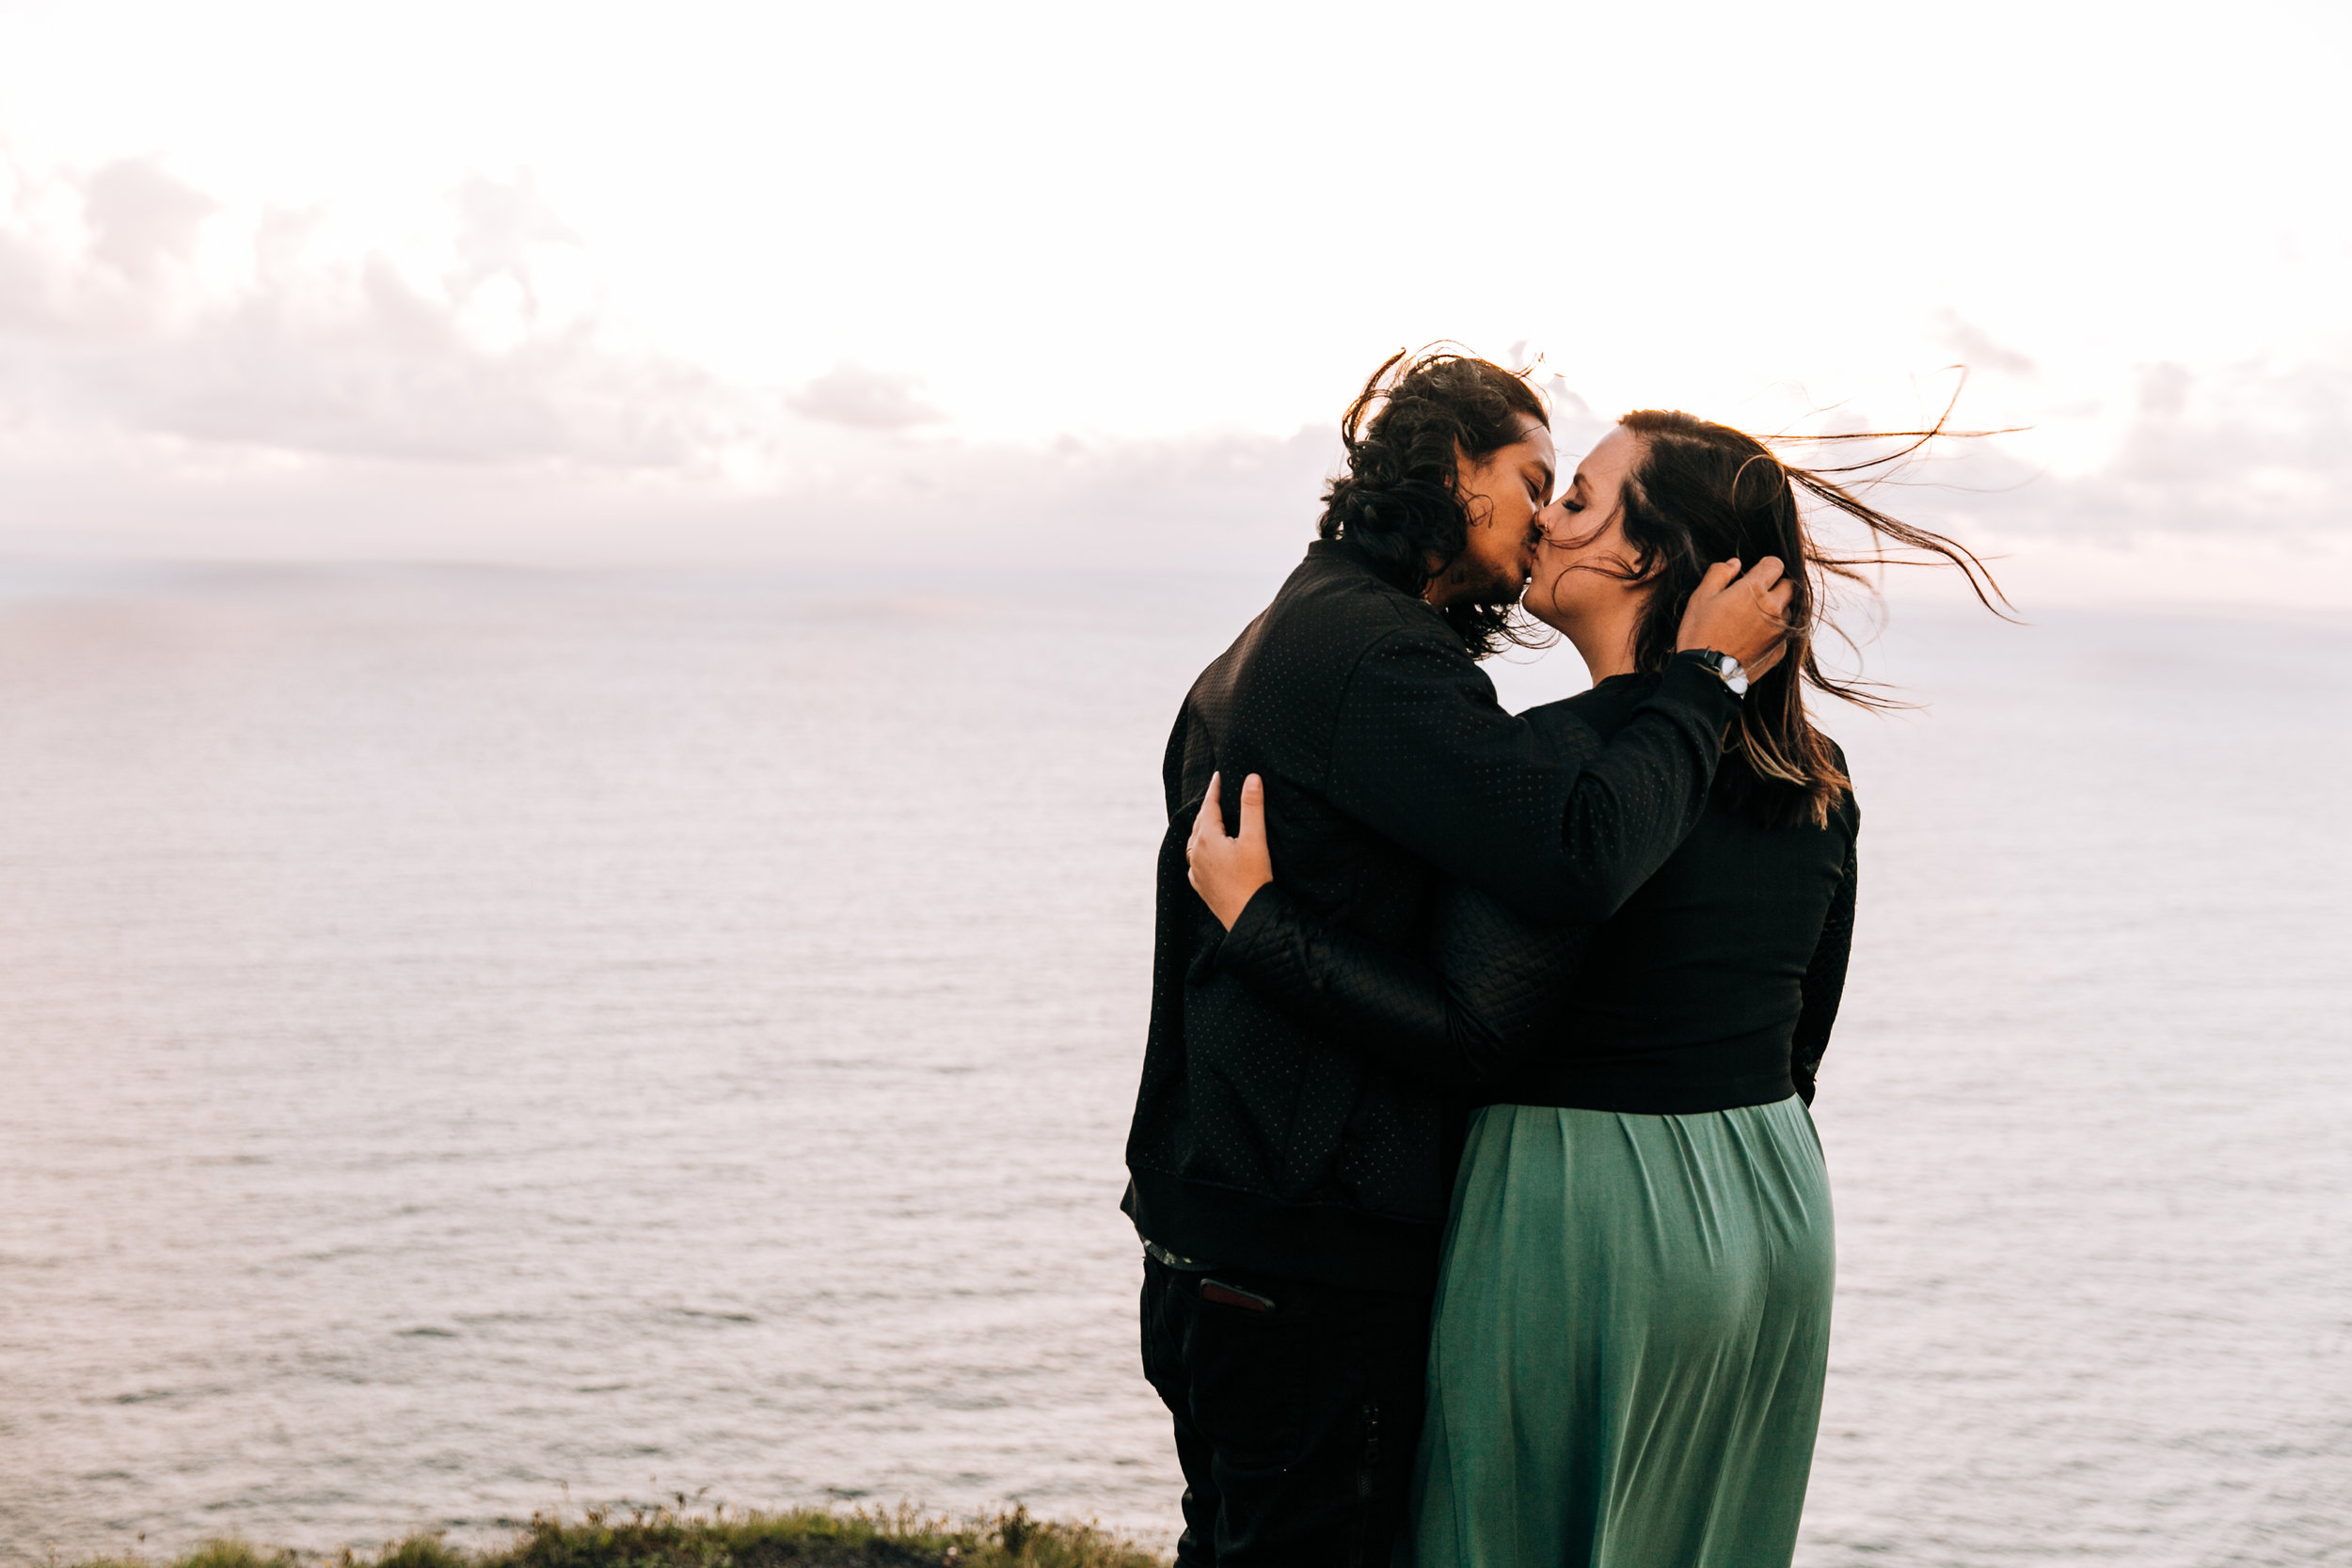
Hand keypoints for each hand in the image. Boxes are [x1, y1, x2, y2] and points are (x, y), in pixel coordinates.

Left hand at [1185, 772, 1272, 930]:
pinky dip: (1200, 850)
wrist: (1248, 917)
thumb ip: (1252, 807)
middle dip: (1208, 807)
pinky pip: (1196, 861)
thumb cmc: (1253, 878)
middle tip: (1215, 793)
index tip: (1218, 775)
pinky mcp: (1201, 886)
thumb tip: (1251, 778)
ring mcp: (1196, 871)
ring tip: (1209, 819)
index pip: (1209, 806)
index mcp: (1207, 838)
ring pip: (1195, 842)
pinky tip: (1206, 853)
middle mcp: (1196, 853)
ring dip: (1202, 828)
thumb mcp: (1255, 839)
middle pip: (1200, 823)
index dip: (1215, 789)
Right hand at [1676, 557, 1793, 678]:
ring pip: (1788, 610)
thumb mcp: (1701, 597)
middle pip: (1789, 586)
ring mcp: (1779, 631)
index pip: (1776, 564)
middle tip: (1756, 595)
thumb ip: (1719, 573)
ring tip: (1753, 618)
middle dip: (1776, 585)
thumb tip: (1735, 563)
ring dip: (1777, 608)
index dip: (1765, 566)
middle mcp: (1773, 608)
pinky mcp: (1779, 650)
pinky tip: (1754, 637)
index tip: (1756, 573)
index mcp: (1755, 590)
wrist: (1706, 675)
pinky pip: (1783, 633)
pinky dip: (1773, 630)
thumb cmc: (1700, 633)